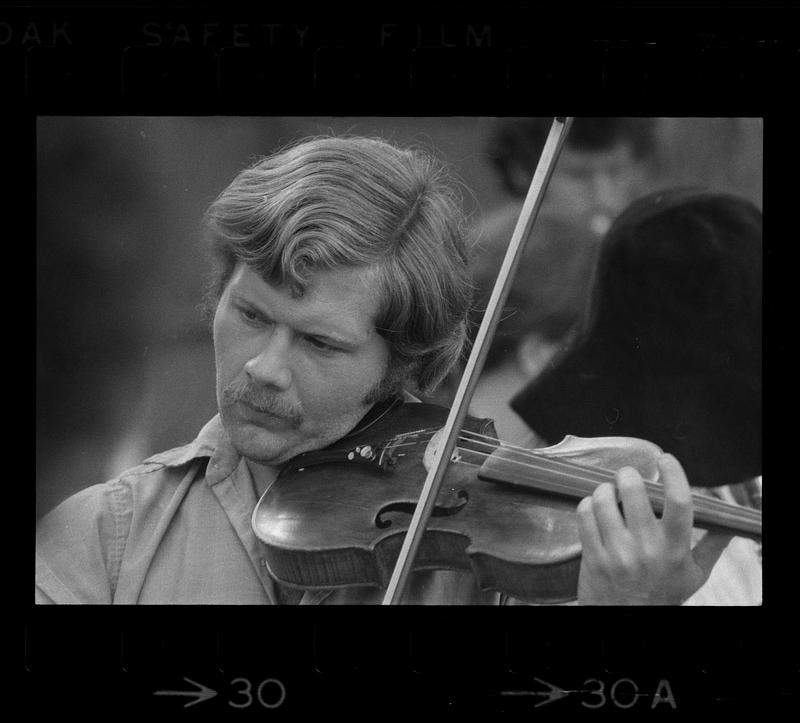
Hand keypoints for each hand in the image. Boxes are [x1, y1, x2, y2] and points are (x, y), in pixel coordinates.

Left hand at [576, 453, 731, 604]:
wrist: (627, 622)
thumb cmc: (662, 596)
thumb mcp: (694, 575)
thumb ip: (711, 547)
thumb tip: (728, 525)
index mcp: (676, 549)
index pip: (680, 502)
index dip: (673, 474)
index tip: (665, 459)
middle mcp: (647, 549)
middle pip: (635, 492)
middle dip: (628, 475)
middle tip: (627, 476)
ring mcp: (617, 553)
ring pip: (604, 499)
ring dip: (604, 489)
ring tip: (608, 492)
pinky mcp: (593, 557)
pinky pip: (585, 515)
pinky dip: (587, 504)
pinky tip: (594, 509)